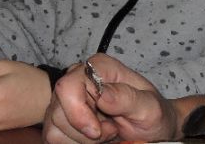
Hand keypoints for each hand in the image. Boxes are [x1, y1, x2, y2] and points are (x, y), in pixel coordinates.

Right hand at [43, 53, 177, 143]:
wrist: (151, 129)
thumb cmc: (152, 114)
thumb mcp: (149, 107)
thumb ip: (127, 98)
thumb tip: (102, 93)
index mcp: (100, 67)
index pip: (69, 86)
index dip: (78, 113)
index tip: (98, 131)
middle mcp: (79, 78)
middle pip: (58, 111)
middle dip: (84, 131)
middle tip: (112, 130)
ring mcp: (67, 100)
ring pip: (54, 128)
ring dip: (81, 139)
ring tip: (107, 132)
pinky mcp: (61, 120)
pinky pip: (53, 138)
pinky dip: (74, 143)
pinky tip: (95, 138)